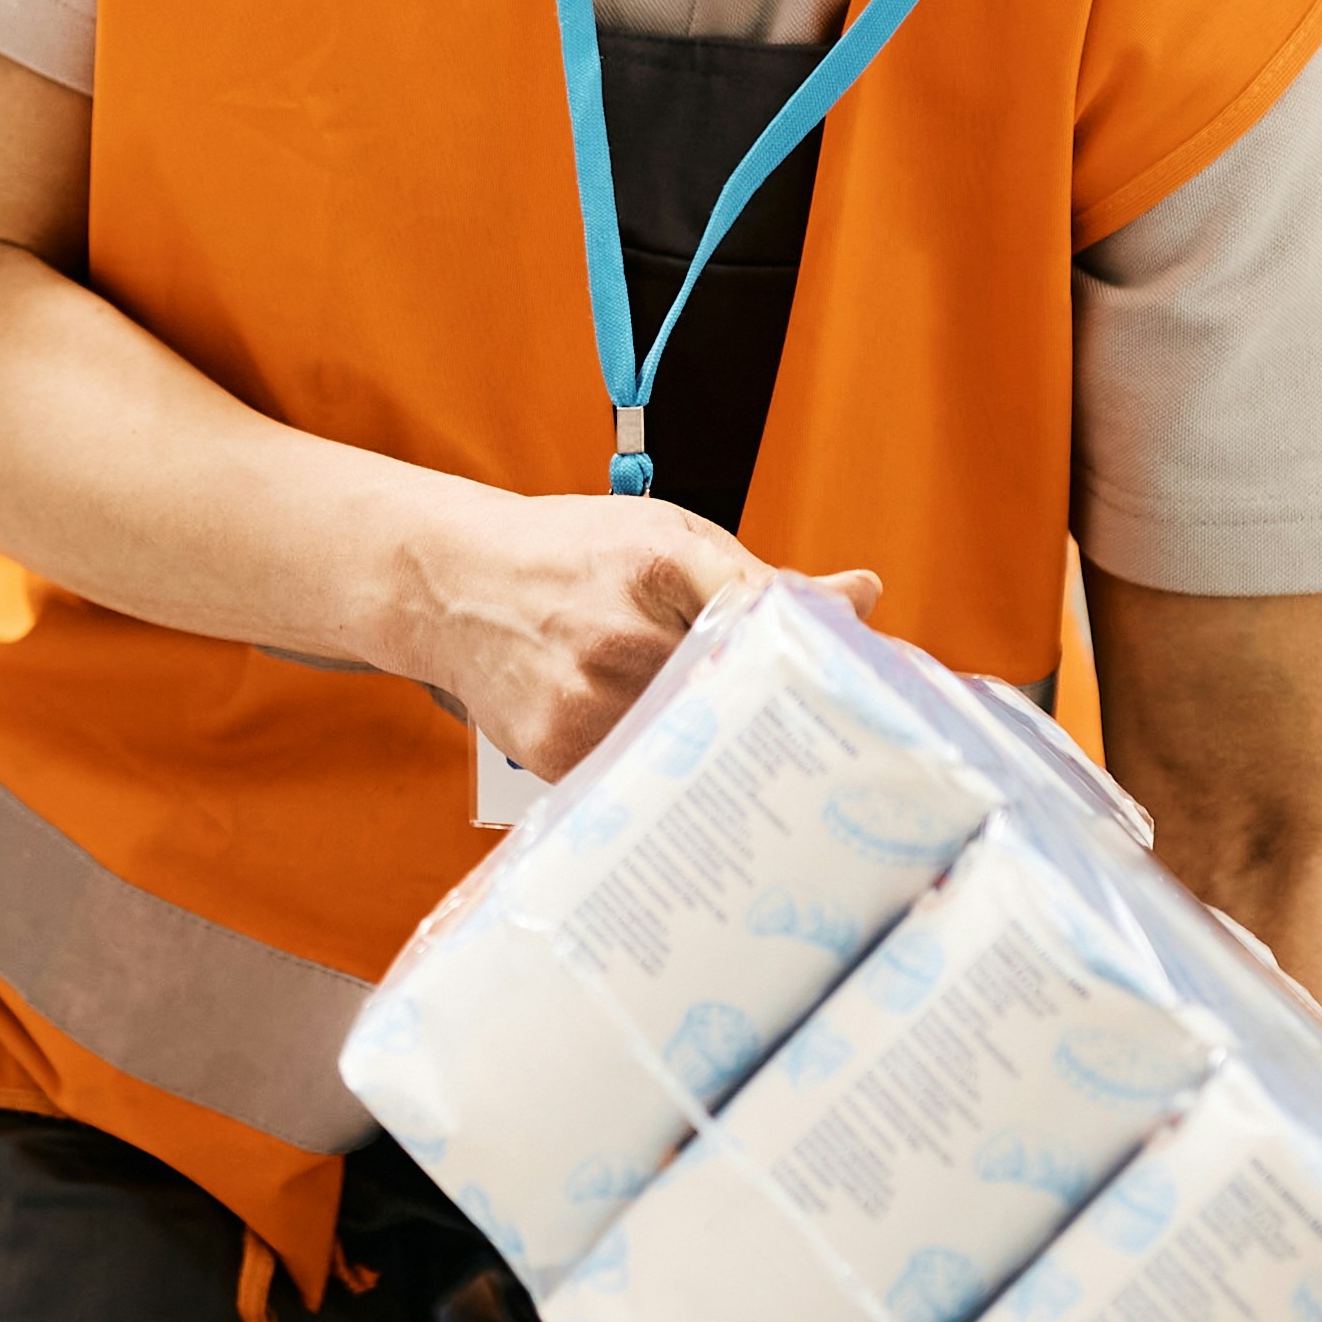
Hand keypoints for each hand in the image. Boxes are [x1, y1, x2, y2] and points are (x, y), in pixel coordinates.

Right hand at [367, 481, 873, 776]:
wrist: (455, 585)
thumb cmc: (572, 558)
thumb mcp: (666, 542)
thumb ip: (762, 580)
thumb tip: (865, 597)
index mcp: (659, 563)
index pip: (769, 617)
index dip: (821, 659)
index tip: (862, 694)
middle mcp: (620, 631)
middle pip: (740, 696)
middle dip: (786, 722)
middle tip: (835, 755)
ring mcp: (585, 697)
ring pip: (695, 749)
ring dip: (734, 761)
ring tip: (765, 770)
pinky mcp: (557, 749)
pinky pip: (641, 779)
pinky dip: (672, 779)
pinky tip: (692, 778)